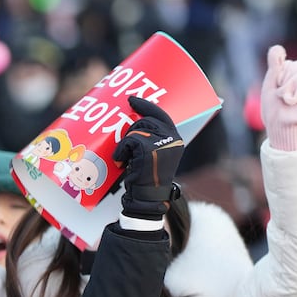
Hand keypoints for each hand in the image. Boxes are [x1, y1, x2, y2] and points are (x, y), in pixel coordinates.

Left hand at [112, 95, 183, 218]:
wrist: (147, 197)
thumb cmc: (145, 178)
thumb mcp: (153, 155)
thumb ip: (151, 139)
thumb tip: (134, 121)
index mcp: (175, 139)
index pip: (161, 115)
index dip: (146, 106)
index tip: (132, 99)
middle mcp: (172, 138)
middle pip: (144, 122)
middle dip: (130, 133)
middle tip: (125, 147)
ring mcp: (161, 142)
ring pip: (135, 130)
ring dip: (125, 145)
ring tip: (126, 160)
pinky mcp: (148, 148)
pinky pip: (128, 141)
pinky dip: (121, 152)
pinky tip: (123, 163)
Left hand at [260, 44, 296, 150]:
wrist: (278, 123)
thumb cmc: (272, 107)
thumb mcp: (270, 83)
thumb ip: (275, 64)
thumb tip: (277, 47)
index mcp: (289, 76)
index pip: (287, 63)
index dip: (278, 74)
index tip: (275, 86)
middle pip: (296, 65)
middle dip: (284, 79)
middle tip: (280, 94)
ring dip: (289, 87)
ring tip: (286, 100)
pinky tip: (293, 102)